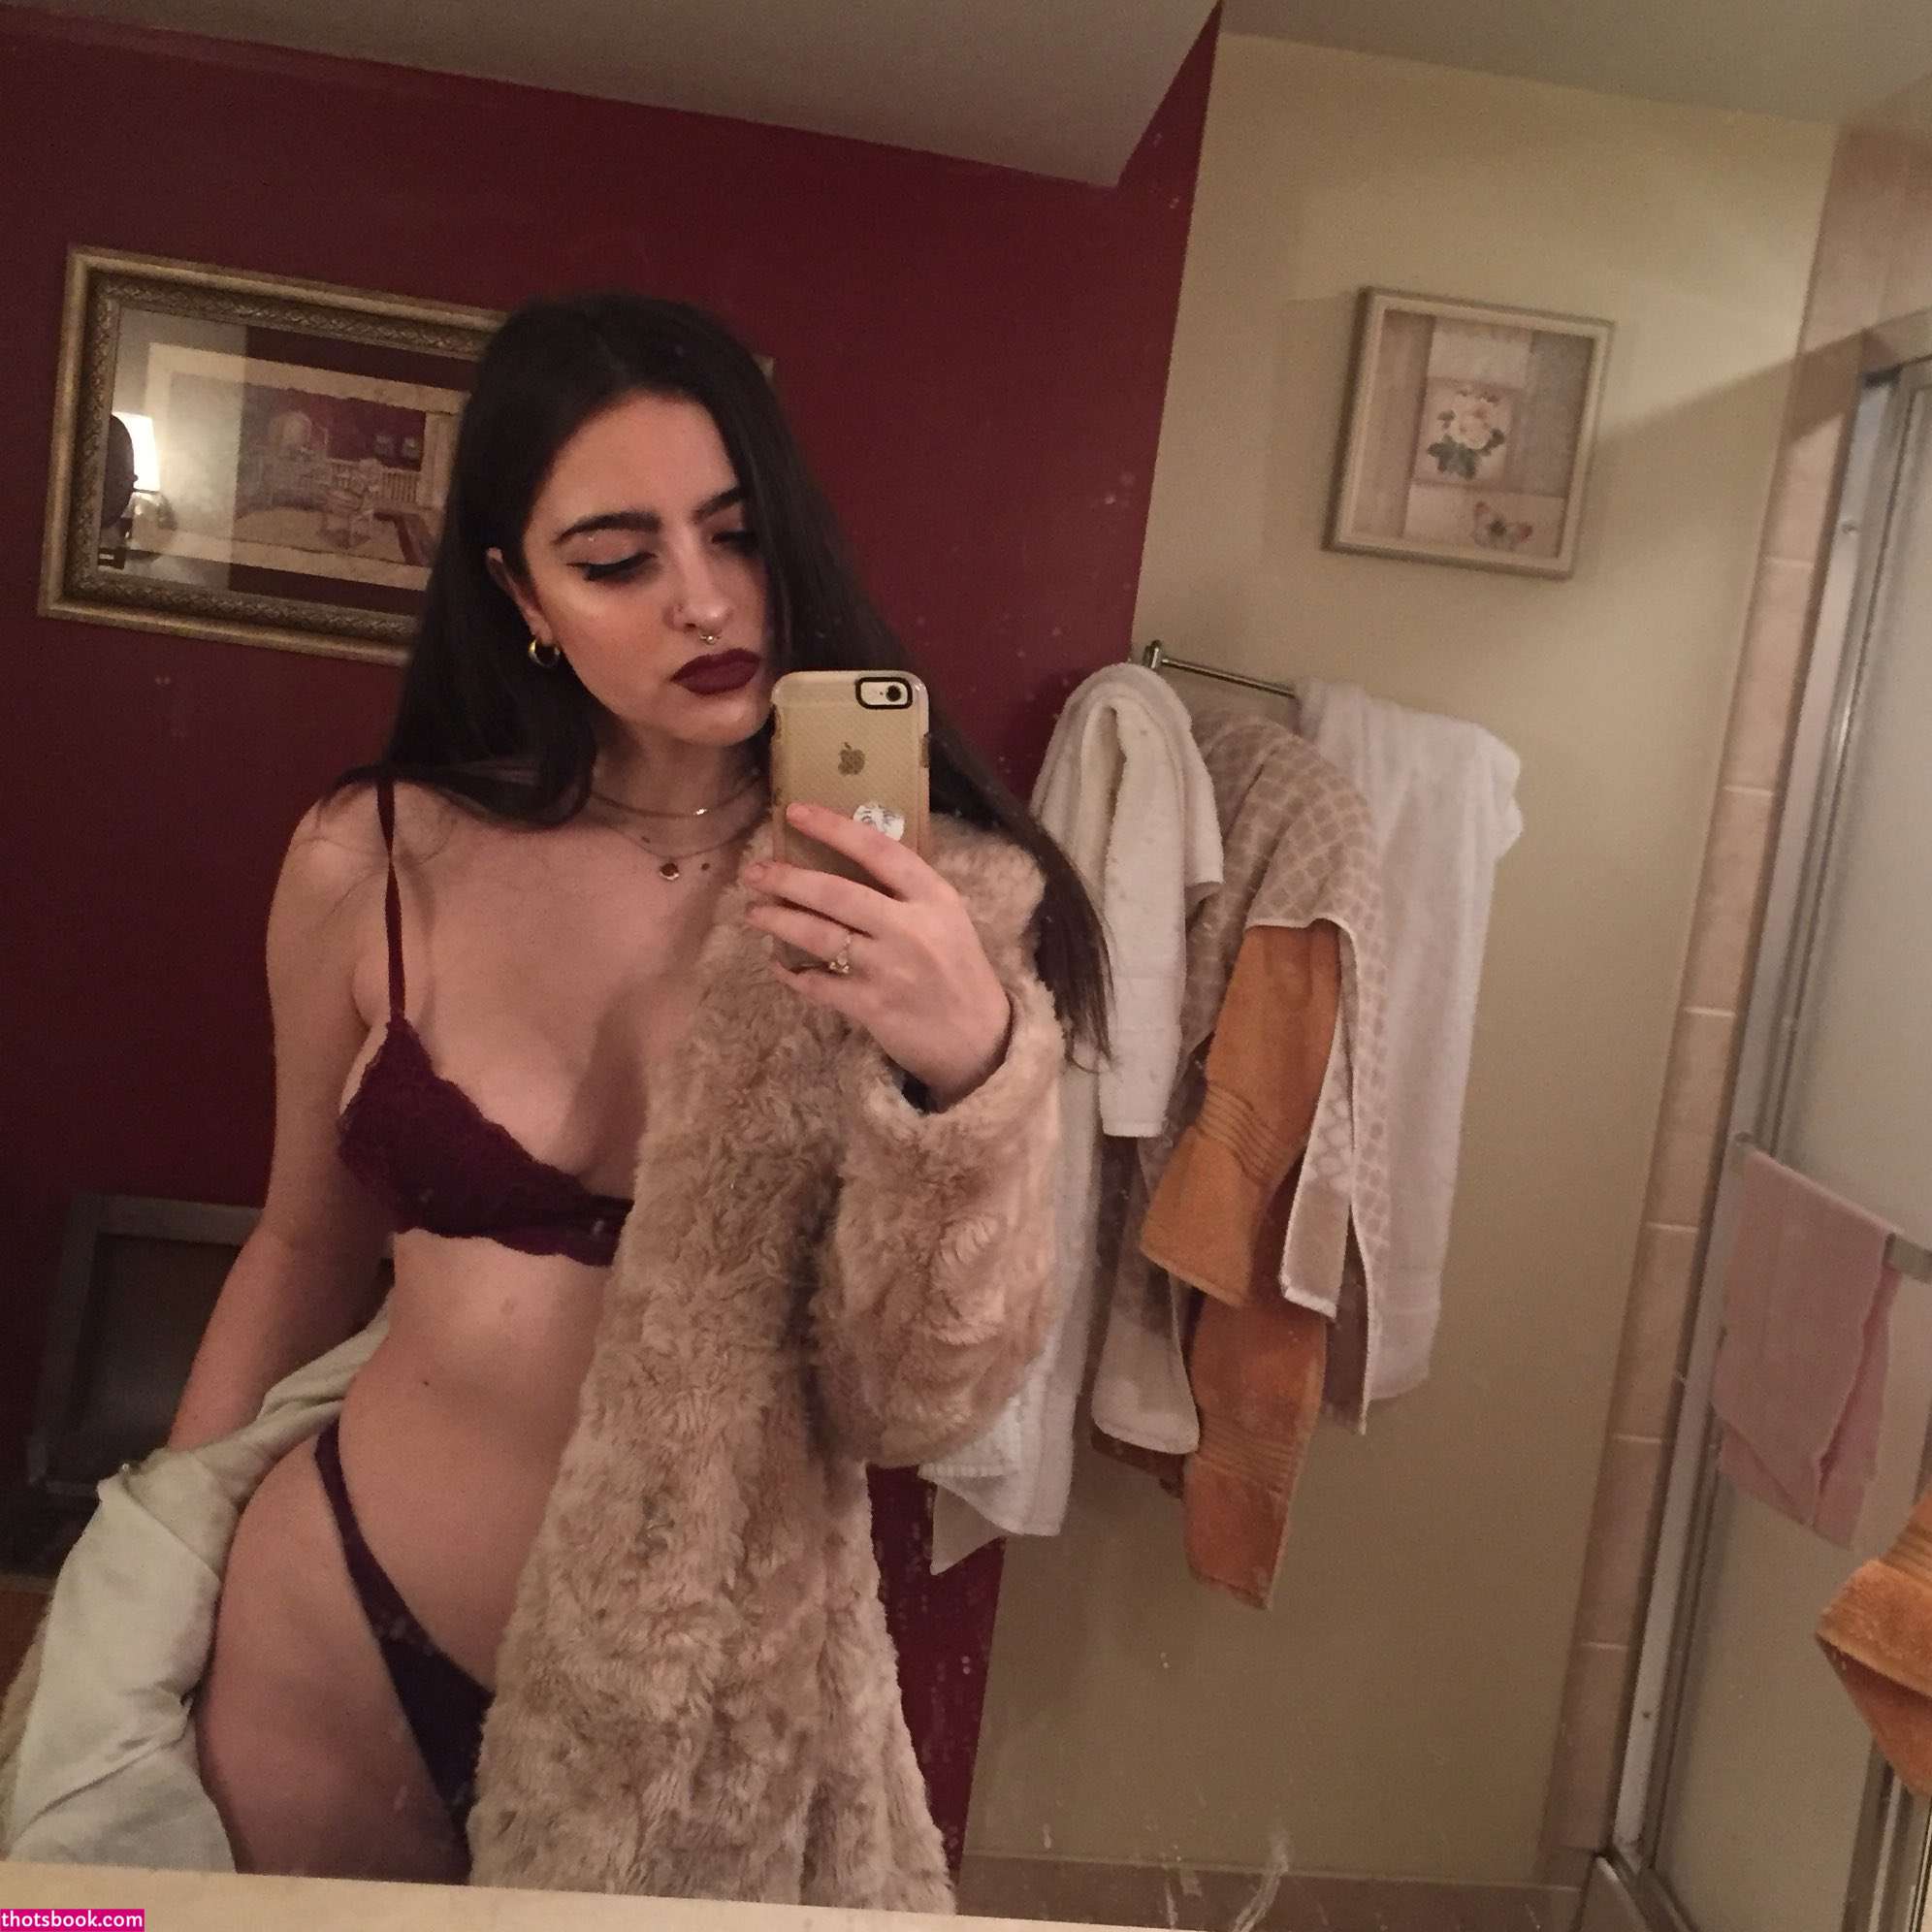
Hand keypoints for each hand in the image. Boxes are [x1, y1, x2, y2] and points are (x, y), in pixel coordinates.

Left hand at [742, 803, 1013, 1107]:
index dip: (832, 827)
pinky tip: (780, 965)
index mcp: (933, 897)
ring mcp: (890, 968)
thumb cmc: (958, 970)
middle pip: (836, 893)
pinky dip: (793, 973)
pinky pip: (818, 984)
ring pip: (820, 936)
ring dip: (779, 921)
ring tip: (754, 911)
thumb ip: (906, 891)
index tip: (794, 811)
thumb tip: (845, 857)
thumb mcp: (947, 918)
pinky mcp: (873, 1006)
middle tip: (754, 871)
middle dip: (787, 879)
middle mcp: (911, 928)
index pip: (878, 849)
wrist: (979, 1037)